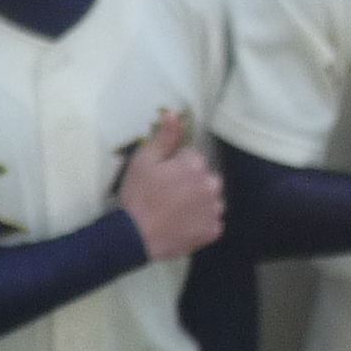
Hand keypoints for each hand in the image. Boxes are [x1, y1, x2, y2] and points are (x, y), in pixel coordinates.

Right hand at [116, 111, 223, 261]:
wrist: (136, 236)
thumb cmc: (139, 195)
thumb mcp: (144, 160)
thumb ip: (165, 137)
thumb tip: (176, 113)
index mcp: (195, 164)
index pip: (192, 157)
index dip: (176, 165)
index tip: (163, 177)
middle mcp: (211, 185)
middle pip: (204, 177)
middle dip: (191, 182)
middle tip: (169, 196)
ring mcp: (214, 210)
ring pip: (210, 199)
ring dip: (199, 202)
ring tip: (177, 212)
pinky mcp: (213, 231)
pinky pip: (211, 221)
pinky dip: (201, 223)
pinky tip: (184, 225)